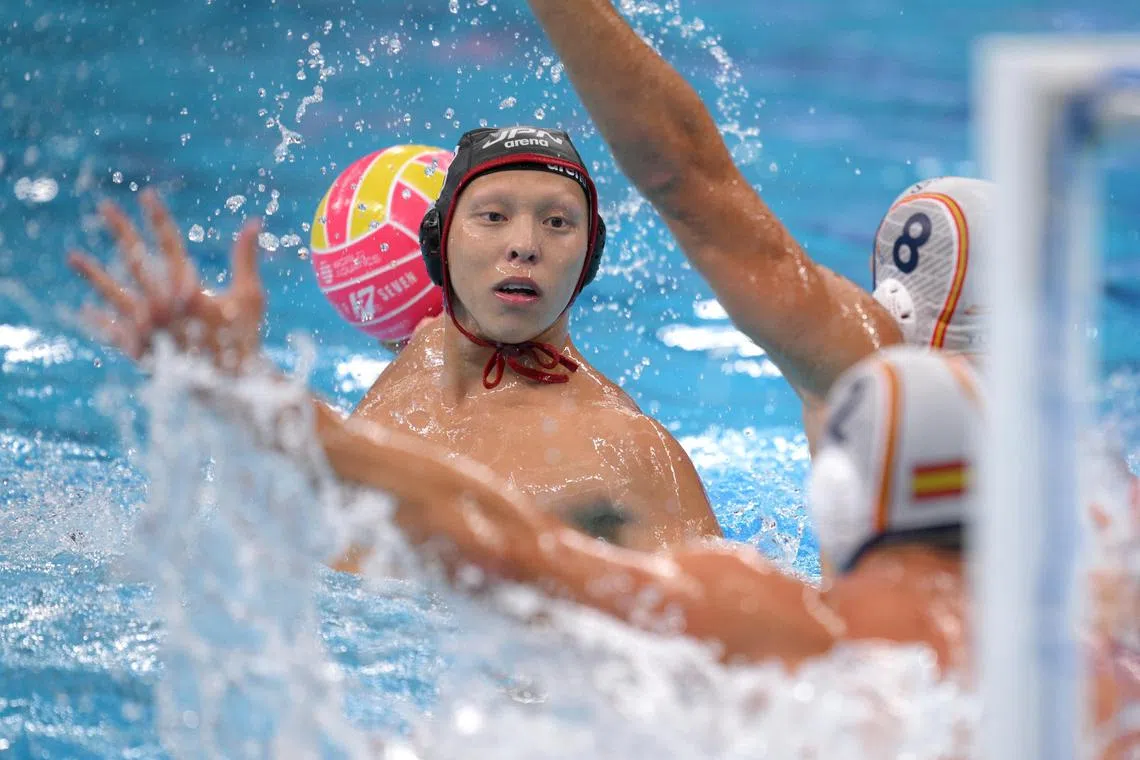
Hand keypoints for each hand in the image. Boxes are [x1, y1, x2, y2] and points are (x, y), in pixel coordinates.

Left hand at [68, 189, 264, 372]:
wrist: (232, 388)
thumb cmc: (244, 339)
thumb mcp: (250, 296)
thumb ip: (245, 257)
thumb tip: (254, 221)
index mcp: (189, 289)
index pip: (170, 243)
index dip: (158, 218)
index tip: (147, 196)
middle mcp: (161, 305)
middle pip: (135, 259)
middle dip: (120, 229)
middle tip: (105, 206)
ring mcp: (146, 328)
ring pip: (112, 293)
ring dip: (91, 274)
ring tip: (72, 256)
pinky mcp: (139, 350)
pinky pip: (113, 331)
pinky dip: (100, 321)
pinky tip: (85, 311)